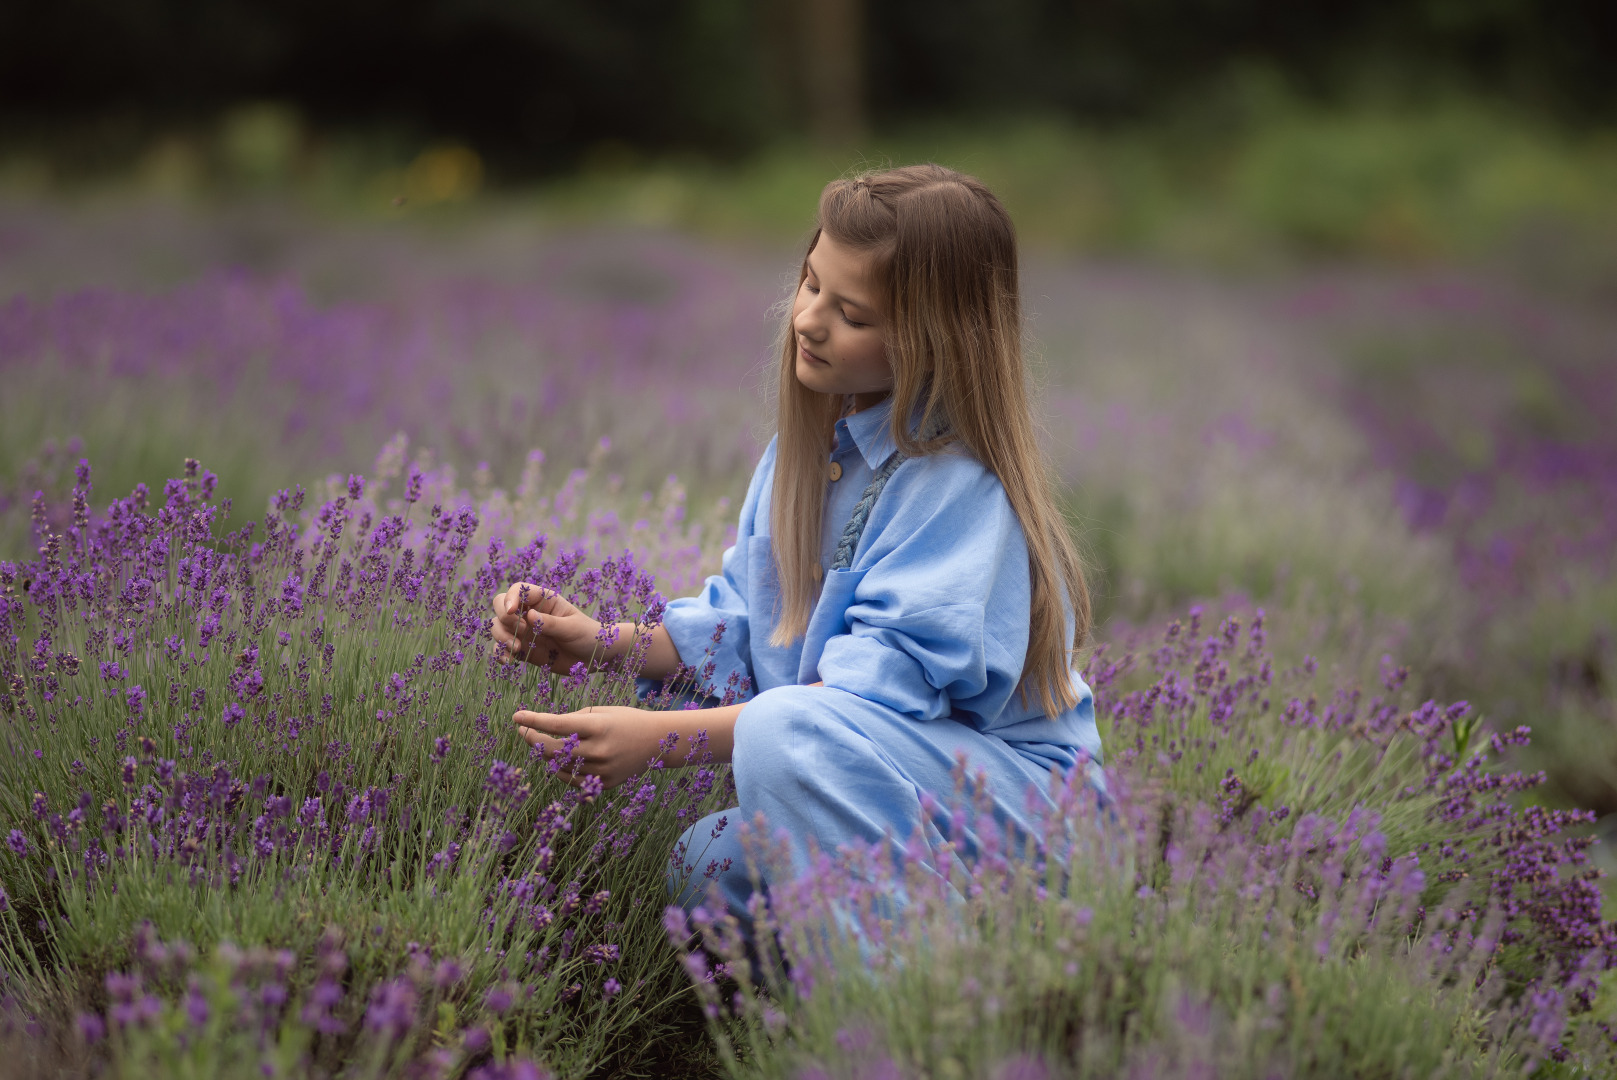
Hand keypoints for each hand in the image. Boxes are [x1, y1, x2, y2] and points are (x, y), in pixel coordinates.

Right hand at [490, 582, 608, 673]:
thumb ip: (552, 623)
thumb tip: (529, 615)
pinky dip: (500, 653)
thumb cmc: (587, 635)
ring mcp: (524, 631)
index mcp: (543, 600)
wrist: (594, 657)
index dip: (510, 598)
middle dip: (504, 618)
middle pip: (501, 606)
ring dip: (501, 637)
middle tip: (522, 633)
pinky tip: (508, 661)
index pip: (518, 590)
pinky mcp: (523, 649)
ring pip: (498, 626)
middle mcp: (530, 613)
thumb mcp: (573, 628)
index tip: (511, 612)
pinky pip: (502, 648)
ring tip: (517, 649)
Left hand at [514, 705, 663, 789]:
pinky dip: (560, 770)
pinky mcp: (604, 784)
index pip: (557, 725)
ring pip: (559, 766)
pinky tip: (559, 759)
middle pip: (552, 750)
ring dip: (546, 754)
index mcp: (599, 727)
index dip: (534, 720)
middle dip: (532, 739)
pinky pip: (571, 780)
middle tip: (523, 730)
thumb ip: (575, 720)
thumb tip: (547, 729)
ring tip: (543, 742)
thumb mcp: (603, 711)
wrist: (657, 742)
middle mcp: (599, 750)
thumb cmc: (627, 720)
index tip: (516, 716)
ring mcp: (601, 770)